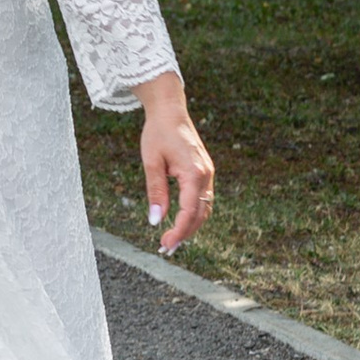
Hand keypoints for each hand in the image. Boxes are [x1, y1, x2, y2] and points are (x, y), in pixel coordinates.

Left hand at [137, 74, 213, 253]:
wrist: (170, 111)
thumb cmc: (158, 133)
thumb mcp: (151, 162)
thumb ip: (156, 192)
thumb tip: (155, 220)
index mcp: (194, 173)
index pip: (189, 212)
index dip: (178, 232)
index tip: (165, 244)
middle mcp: (206, 175)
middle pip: (200, 215)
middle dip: (185, 233)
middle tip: (166, 248)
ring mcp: (208, 174)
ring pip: (205, 209)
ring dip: (191, 226)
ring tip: (172, 239)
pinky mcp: (205, 172)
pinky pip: (204, 199)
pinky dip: (194, 214)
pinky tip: (181, 222)